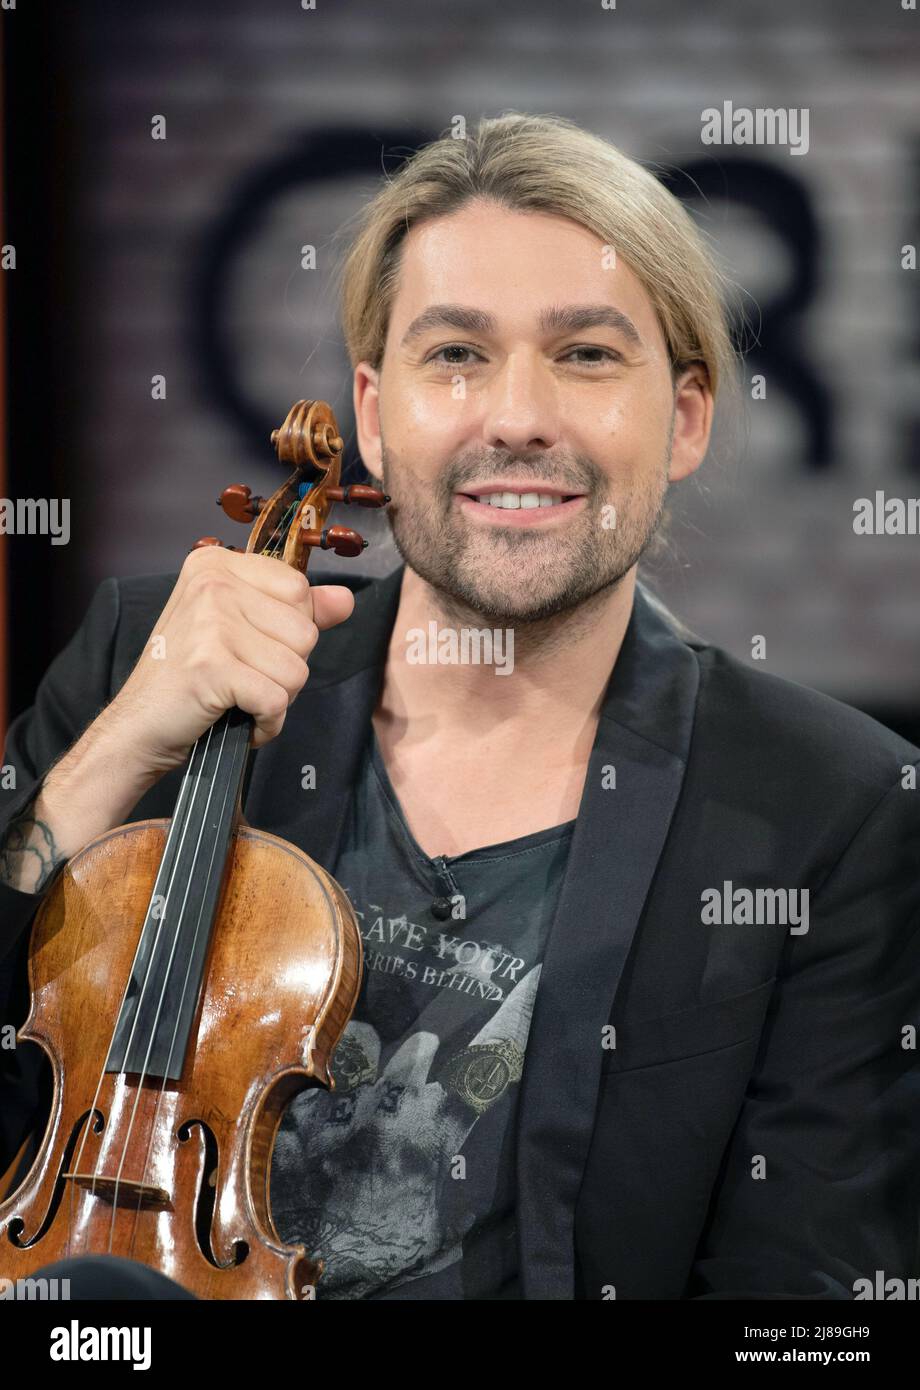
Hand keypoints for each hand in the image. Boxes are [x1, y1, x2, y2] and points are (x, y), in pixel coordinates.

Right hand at [100, 545, 354, 775]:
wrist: (138, 728)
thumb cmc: (188, 679)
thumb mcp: (239, 630)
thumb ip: (295, 611)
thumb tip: (346, 599)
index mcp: (217, 565)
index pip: (299, 590)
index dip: (291, 631)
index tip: (252, 647)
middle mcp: (213, 584)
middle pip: (304, 631)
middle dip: (286, 668)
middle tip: (242, 677)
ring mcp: (211, 623)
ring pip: (297, 669)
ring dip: (277, 698)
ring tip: (238, 698)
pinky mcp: (212, 666)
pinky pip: (277, 700)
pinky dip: (267, 723)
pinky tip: (240, 719)